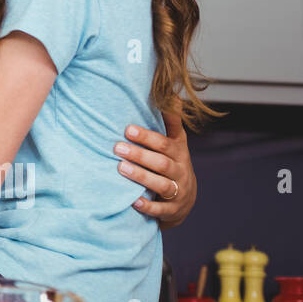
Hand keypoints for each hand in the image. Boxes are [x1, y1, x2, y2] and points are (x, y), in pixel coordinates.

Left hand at [115, 109, 196, 229]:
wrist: (185, 199)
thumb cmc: (172, 162)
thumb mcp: (175, 141)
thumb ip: (170, 120)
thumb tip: (169, 91)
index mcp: (179, 152)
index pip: (166, 142)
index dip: (148, 136)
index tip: (128, 129)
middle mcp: (180, 170)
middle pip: (161, 162)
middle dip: (139, 154)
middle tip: (117, 147)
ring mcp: (178, 191)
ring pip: (161, 184)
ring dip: (141, 176)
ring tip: (121, 168)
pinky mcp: (173, 210)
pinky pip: (161, 209)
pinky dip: (148, 206)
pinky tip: (134, 201)